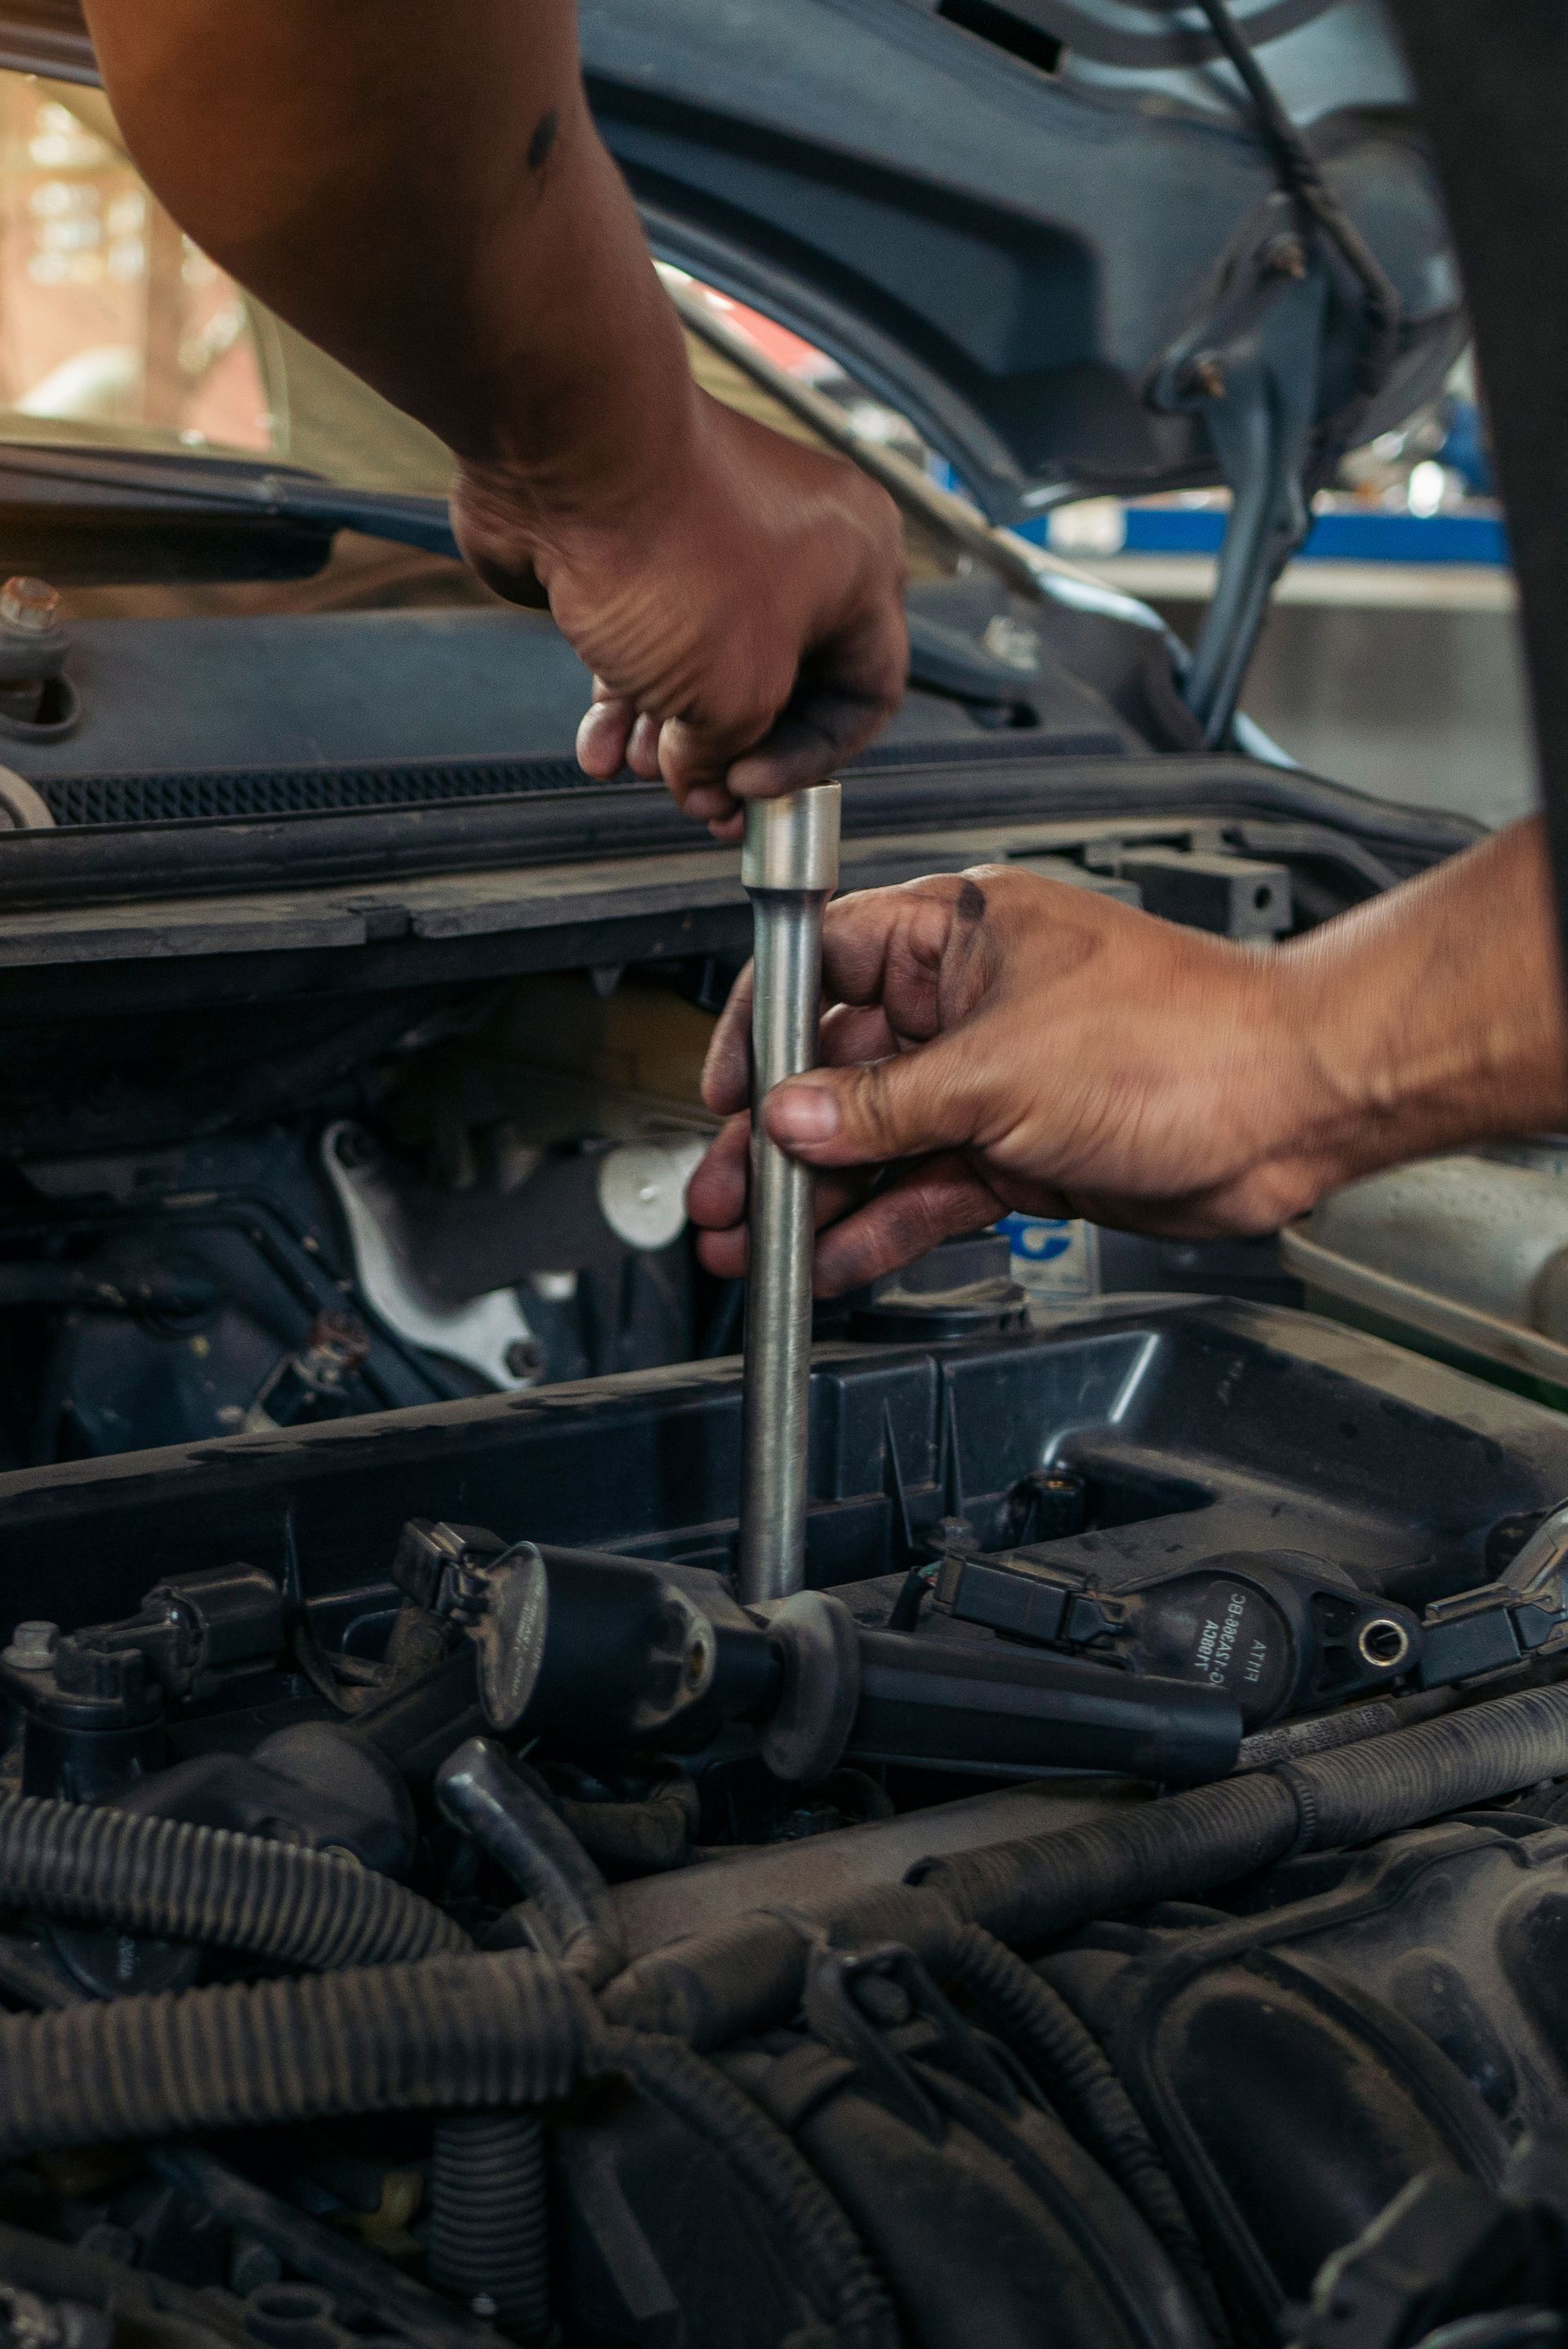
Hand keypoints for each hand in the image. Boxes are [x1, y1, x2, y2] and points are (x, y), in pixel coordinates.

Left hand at [452, 390, 907, 837]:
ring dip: (671, 736)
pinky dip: (624, 698)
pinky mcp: (641, 553)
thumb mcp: (733, 696)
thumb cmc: (676, 559)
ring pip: (707, 671)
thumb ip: (729, 754)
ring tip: (637, 767)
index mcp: (858, 567)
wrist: (566, 456)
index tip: (751, 792)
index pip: (867, 692)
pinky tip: (597, 746)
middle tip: (696, 802)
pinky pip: (647, 643)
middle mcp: (796, 548)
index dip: (813, 758)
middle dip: (733, 755)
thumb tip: (700, 776)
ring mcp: (713, 546)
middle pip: (783, 687)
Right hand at [687, 865, 1358, 1294]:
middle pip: (839, 1069)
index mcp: (960, 932)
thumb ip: (884, 1103)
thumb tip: (791, 1117)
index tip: (722, 1091)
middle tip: (722, 1197)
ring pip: (879, 1142)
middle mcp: (969, 1001)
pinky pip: (930, 1189)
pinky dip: (883, 1226)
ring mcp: (996, 1079)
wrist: (1292, 1107)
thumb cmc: (1185, 1037)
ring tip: (755, 1249)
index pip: (824, 962)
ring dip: (817, 1196)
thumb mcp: (1000, 1069)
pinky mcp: (1024, 1147)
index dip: (763, 1029)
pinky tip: (834, 1261)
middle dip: (774, 1140)